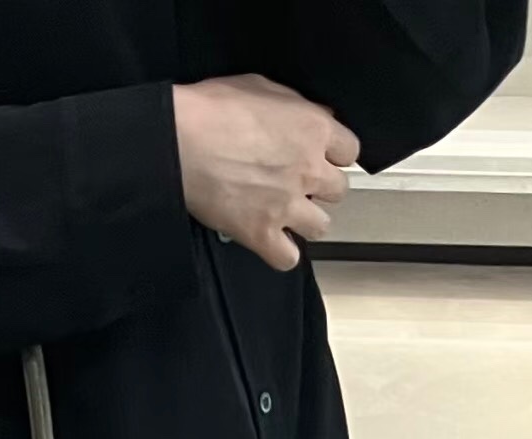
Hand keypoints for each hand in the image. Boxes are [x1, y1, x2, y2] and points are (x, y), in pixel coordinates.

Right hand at [173, 75, 359, 270]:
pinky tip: (272, 243)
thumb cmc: (213, 109)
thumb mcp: (262, 87)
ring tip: (289, 216)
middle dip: (322, 188)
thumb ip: (295, 106)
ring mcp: (286, 206)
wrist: (180, 141)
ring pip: (321, 227)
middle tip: (300, 185)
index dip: (334, 155)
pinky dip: (282, 254)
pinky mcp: (260, 234)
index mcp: (313, 130)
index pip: (350, 150)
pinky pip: (287, 258)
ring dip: (307, 222)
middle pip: (339, 191)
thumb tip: (314, 117)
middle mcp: (307, 171)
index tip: (321, 157)